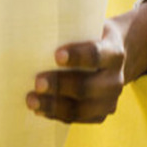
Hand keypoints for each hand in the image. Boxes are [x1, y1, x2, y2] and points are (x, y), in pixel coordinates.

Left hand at [27, 6, 146, 123]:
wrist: (115, 56)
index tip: (57, 55)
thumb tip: (34, 33)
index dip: (78, 56)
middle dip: (60, 85)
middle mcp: (115, 78)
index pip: (96, 55)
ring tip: (31, 100)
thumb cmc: (92, 38)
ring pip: (81, 108)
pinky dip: (57, 115)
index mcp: (114, 52)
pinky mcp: (101, 114)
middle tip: (37, 82)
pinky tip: (40, 110)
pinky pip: (77, 119)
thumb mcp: (89, 27)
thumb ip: (70, 31)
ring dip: (54, 106)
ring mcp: (110, 100)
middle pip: (87, 86)